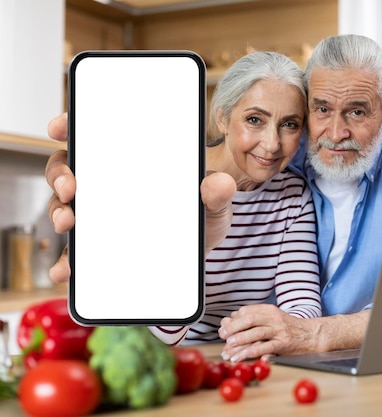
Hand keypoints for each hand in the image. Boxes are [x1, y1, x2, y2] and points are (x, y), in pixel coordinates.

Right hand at [43, 113, 235, 282]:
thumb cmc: (201, 220)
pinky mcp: (97, 248)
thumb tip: (221, 184)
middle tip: (70, 186)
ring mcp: (99, 216)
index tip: (59, 128)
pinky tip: (66, 268)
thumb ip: (217, 194)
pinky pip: (74, 252)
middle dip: (60, 174)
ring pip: (64, 206)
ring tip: (69, 222)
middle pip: (68, 168)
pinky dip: (65, 260)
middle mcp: (108, 186)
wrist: (198, 258)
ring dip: (58, 212)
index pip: (95, 137)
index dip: (71, 126)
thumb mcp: (213, 205)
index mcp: (132, 164)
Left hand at [218, 304, 321, 361]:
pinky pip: (267, 347)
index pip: (248, 311)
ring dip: (241, 341)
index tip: (223, 327)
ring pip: (257, 333)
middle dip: (233, 328)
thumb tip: (233, 318)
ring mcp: (280, 331)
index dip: (234, 319)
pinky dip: (254, 352)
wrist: (313, 334)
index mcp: (270, 310)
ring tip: (229, 348)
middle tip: (222, 335)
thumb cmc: (291, 328)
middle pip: (250, 320)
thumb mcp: (274, 318)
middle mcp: (274, 318)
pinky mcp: (284, 344)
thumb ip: (256, 318)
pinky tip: (244, 356)